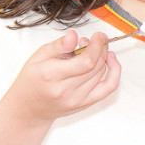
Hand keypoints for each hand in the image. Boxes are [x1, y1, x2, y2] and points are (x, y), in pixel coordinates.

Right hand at [2, 30, 120, 123]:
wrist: (29, 108)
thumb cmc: (32, 81)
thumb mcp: (38, 57)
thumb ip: (58, 46)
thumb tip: (74, 36)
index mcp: (52, 75)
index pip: (86, 61)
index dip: (97, 46)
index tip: (98, 36)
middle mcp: (66, 90)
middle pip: (96, 66)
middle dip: (100, 48)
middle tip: (96, 40)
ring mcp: (77, 99)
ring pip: (101, 73)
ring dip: (103, 57)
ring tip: (94, 49)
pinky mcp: (85, 104)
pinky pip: (108, 88)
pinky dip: (114, 73)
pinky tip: (111, 61)